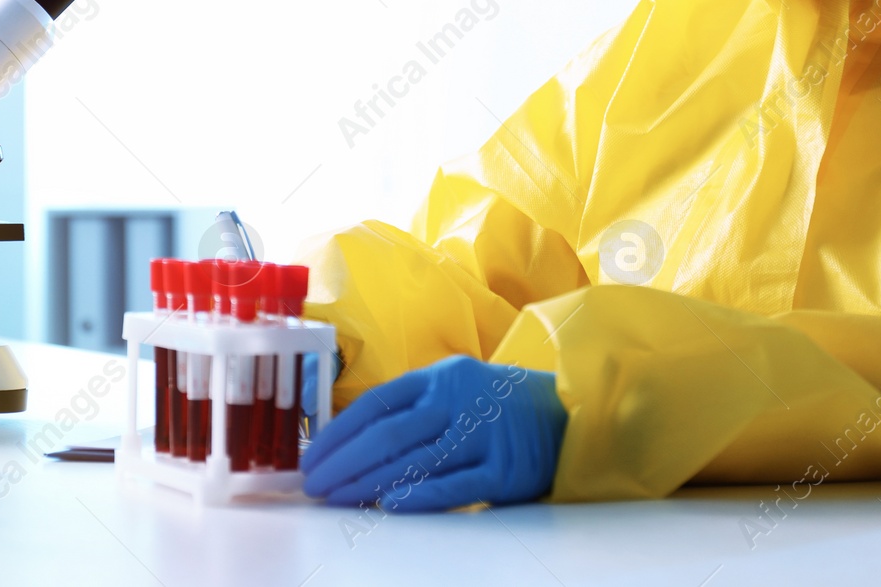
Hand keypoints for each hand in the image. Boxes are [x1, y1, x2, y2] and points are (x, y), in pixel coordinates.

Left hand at [300, 355, 565, 511]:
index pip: (377, 403)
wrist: (567, 416)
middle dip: (344, 462)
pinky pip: (455, 485)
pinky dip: (420, 495)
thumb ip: (413, 408)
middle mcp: (459, 399)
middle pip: (388, 433)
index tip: (313, 456)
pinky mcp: (504, 469)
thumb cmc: (497, 406)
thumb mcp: (455, 389)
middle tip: (315, 485)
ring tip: (338, 499)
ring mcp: (483, 433)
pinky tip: (389, 504)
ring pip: (414, 460)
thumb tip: (350, 442)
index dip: (339, 432)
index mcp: (440, 377)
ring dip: (368, 483)